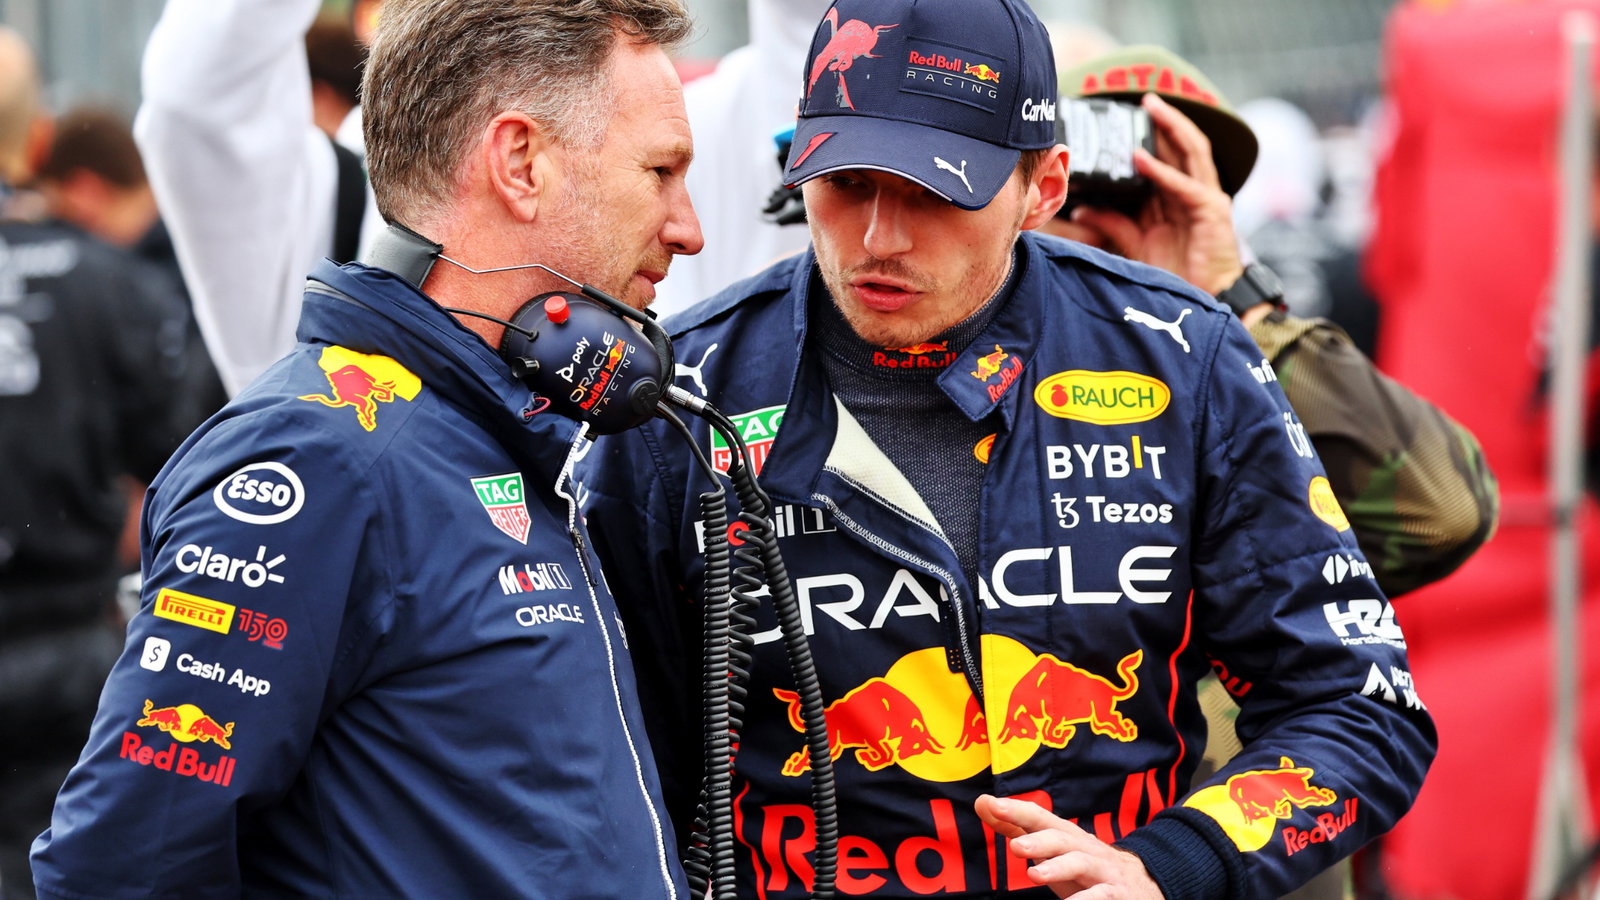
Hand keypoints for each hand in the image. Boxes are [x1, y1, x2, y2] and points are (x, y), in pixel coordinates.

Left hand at [975, 794, 1164, 898]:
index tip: (993, 805)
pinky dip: (1086, 899)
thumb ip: (1016, 827)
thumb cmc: (1085, 866)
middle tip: (1015, 846)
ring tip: (1035, 875)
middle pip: (1062, 838)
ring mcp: (1102, 870)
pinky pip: (1101, 895)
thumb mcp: (1051, 847)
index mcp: (1066, 836)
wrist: (1143, 885)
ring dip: (1058, 867)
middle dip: (1039, 840)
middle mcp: (1084, 848)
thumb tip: (982, 803)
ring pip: (1081, 864)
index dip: (1017, 810)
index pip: (1040, 817)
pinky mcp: (1116, 893)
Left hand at [1057, 93, 1244, 295]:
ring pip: (1191, 152)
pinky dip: (1163, 171)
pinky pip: (1185, 186)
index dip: (1150, 135)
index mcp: (1177, 196)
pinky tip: (1141, 158)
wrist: (1204, 300)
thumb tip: (1081, 208)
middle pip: (1180, 146)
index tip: (1125, 119)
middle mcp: (1194, 191)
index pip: (1166, 156)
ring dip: (1171, 127)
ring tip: (1151, 108)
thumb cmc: (1176, 273)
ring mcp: (1206, 198)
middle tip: (1143, 99)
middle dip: (1164, 120)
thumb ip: (1112, 223)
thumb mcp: (1136, 243)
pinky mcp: (1212, 210)